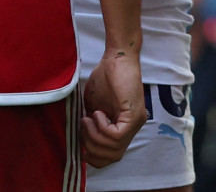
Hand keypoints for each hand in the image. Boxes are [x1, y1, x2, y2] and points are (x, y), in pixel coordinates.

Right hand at [81, 49, 146, 168]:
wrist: (116, 58)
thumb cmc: (104, 78)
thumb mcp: (92, 107)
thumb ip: (91, 125)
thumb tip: (80, 143)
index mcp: (122, 129)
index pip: (111, 157)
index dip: (94, 156)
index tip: (80, 141)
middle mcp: (132, 129)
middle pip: (112, 157)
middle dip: (91, 148)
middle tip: (83, 126)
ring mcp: (135, 123)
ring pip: (114, 149)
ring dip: (94, 136)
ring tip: (88, 118)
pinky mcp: (133, 115)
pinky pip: (117, 135)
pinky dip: (102, 128)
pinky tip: (97, 113)